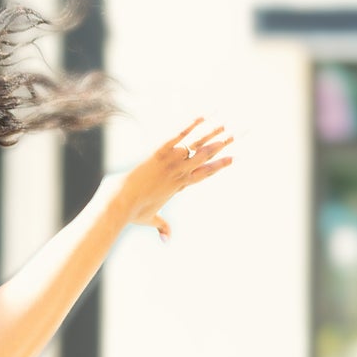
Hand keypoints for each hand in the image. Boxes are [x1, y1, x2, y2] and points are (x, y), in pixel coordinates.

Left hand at [109, 118, 234, 241]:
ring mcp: (170, 163)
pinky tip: (201, 117)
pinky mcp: (158, 154)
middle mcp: (179, 173)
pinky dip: (189, 126)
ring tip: (225, 124)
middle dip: (222, 145)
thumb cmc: (132, 211)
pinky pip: (176, 137)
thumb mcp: (149, 219)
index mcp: (179, 186)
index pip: (205, 174)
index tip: (233, 158)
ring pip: (195, 146)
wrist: (119, 203)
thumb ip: (161, 226)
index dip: (219, 165)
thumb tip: (166, 239)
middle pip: (205, 157)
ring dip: (211, 134)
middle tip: (237, 135)